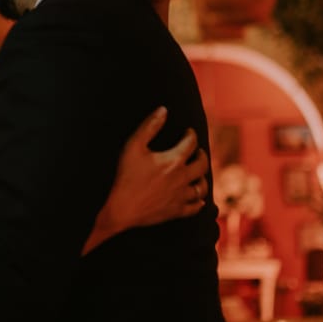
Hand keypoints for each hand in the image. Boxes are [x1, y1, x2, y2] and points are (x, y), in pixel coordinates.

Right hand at [86, 107, 209, 251]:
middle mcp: (182, 179)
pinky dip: (199, 202)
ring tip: (197, 173)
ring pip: (201, 187)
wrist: (120, 209)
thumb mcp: (133, 146)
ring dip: (202, 178)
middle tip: (197, 151)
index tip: (187, 132)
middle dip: (201, 154)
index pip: (191, 143)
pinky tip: (198, 199)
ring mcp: (180, 197)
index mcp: (174, 161)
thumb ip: (150, 126)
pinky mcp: (175, 212)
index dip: (191, 134)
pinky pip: (195, 208)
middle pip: (202, 164)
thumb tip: (164, 110)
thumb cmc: (125, 176)